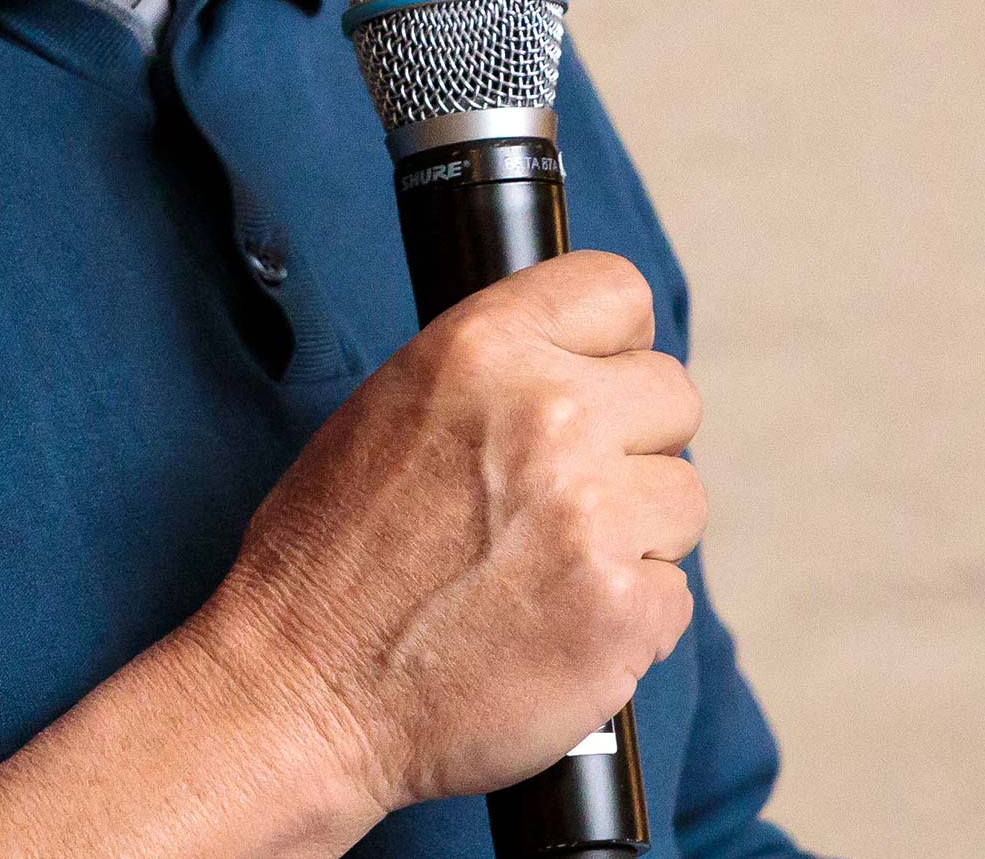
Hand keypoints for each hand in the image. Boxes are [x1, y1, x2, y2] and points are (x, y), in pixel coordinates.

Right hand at [203, 250, 706, 809]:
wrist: (302, 693)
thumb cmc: (329, 562)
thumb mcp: (387, 410)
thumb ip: (494, 375)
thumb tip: (583, 369)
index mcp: (481, 349)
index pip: (616, 291)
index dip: (610, 347)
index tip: (595, 387)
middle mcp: (548, 415)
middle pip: (672, 395)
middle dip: (630, 448)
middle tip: (561, 503)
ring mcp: (593, 514)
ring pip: (682, 499)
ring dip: (632, 538)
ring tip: (544, 575)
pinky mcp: (623, 610)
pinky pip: (673, 593)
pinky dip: (625, 619)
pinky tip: (552, 630)